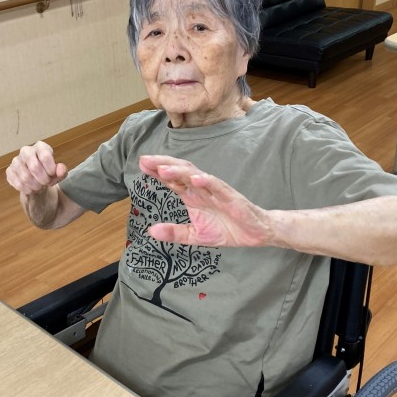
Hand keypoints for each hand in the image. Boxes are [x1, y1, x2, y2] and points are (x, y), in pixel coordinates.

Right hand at [6, 142, 67, 194]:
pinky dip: (27, 189)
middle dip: (43, 179)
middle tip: (47, 183)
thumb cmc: (48, 173)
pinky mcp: (10, 171)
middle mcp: (26, 151)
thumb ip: (62, 171)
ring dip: (36, 186)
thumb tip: (60, 169)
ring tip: (40, 186)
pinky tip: (31, 189)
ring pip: (26, 177)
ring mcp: (16, 161)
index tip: (53, 175)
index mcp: (40, 147)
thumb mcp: (59, 173)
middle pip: (34, 167)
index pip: (45, 156)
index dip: (50, 169)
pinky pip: (18, 183)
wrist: (37, 181)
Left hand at [138, 155, 273, 247]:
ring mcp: (216, 192)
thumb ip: (174, 232)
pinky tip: (196, 179)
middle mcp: (202, 190)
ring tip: (163, 169)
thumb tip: (151, 231)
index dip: (156, 172)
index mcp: (192, 196)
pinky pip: (218, 187)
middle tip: (145, 160)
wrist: (255, 234)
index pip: (172, 180)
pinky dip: (207, 182)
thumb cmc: (226, 229)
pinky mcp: (231, 198)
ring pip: (196, 176)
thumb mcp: (195, 236)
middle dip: (163, 165)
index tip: (141, 165)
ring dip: (180, 171)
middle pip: (180, 172)